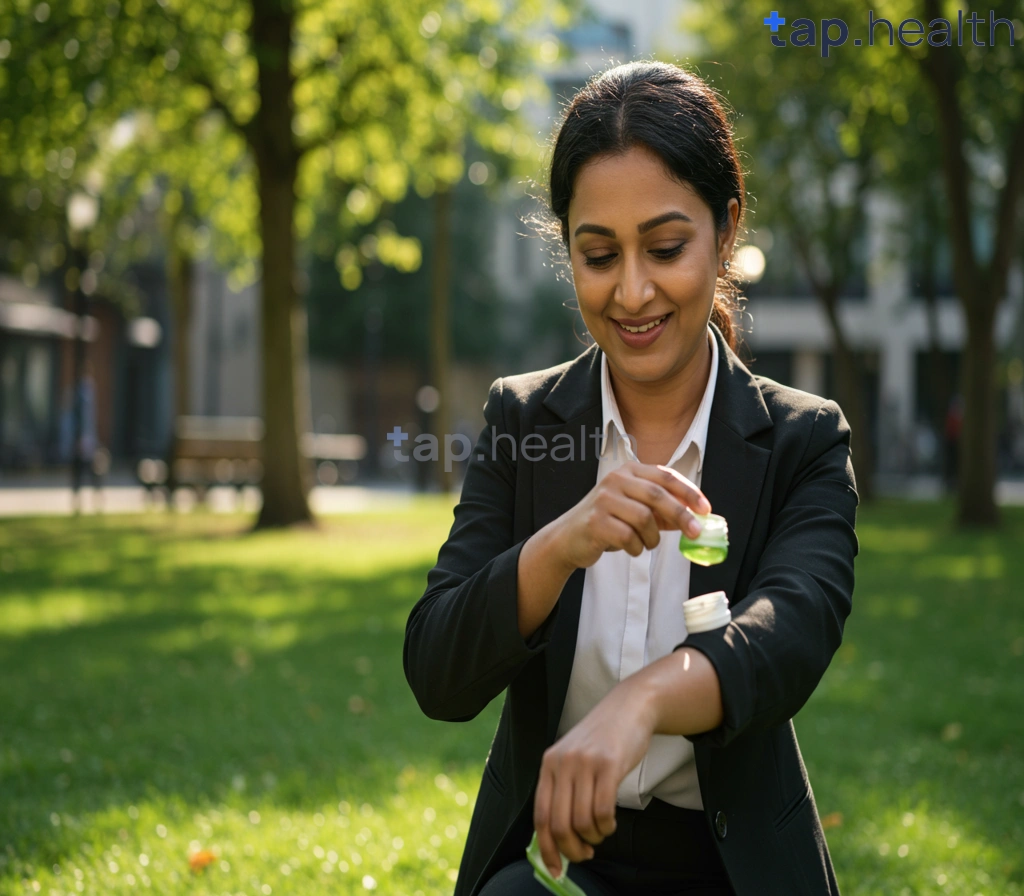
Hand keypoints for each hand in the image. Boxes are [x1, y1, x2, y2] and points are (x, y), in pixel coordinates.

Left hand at [532, 676, 657, 877]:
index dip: (546, 848)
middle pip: (560, 824)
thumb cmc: (602, 740)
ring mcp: (585, 763)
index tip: (555, 869)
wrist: (628, 707)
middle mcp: (562, 763)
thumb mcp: (572, 759)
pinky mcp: (608, 765)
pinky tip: (610, 822)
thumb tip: (557, 837)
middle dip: (572, 850)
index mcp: (549, 764)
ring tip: (600, 832)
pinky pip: (603, 811)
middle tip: (585, 855)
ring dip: (593, 838)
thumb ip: (563, 789)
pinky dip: (607, 826)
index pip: (541, 816)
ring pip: (582, 822)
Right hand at [552, 462, 711, 569]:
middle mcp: (615, 480)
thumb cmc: (607, 522)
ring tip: (646, 544)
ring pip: (644, 518)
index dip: (688, 492)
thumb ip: (662, 511)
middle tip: (695, 533)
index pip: (665, 476)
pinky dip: (635, 548)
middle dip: (681, 515)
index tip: (705, 509)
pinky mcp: (595, 521)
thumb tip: (695, 518)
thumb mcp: (635, 510)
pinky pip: (628, 537)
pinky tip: (630, 548)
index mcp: (629, 471)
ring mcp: (603, 499)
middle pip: (657, 495)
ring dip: (652, 538)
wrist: (568, 538)